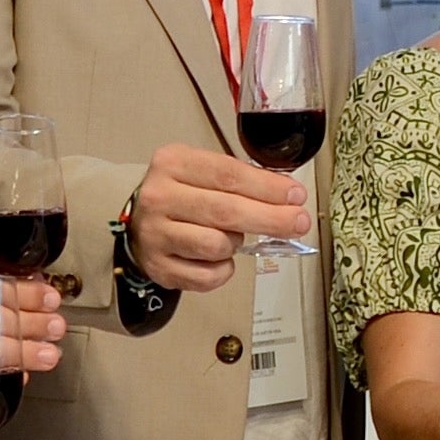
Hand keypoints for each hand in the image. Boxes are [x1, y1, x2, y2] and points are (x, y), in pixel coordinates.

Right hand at [124, 143, 309, 286]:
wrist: (141, 224)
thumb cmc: (182, 196)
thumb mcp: (204, 172)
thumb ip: (241, 180)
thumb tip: (289, 198)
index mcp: (173, 163)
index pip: (229, 175)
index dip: (268, 188)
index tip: (296, 196)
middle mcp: (159, 197)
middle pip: (226, 211)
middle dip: (271, 219)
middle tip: (298, 223)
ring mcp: (155, 234)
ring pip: (216, 245)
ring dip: (236, 244)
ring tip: (233, 237)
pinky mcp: (158, 266)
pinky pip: (207, 276)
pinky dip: (223, 271)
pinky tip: (219, 259)